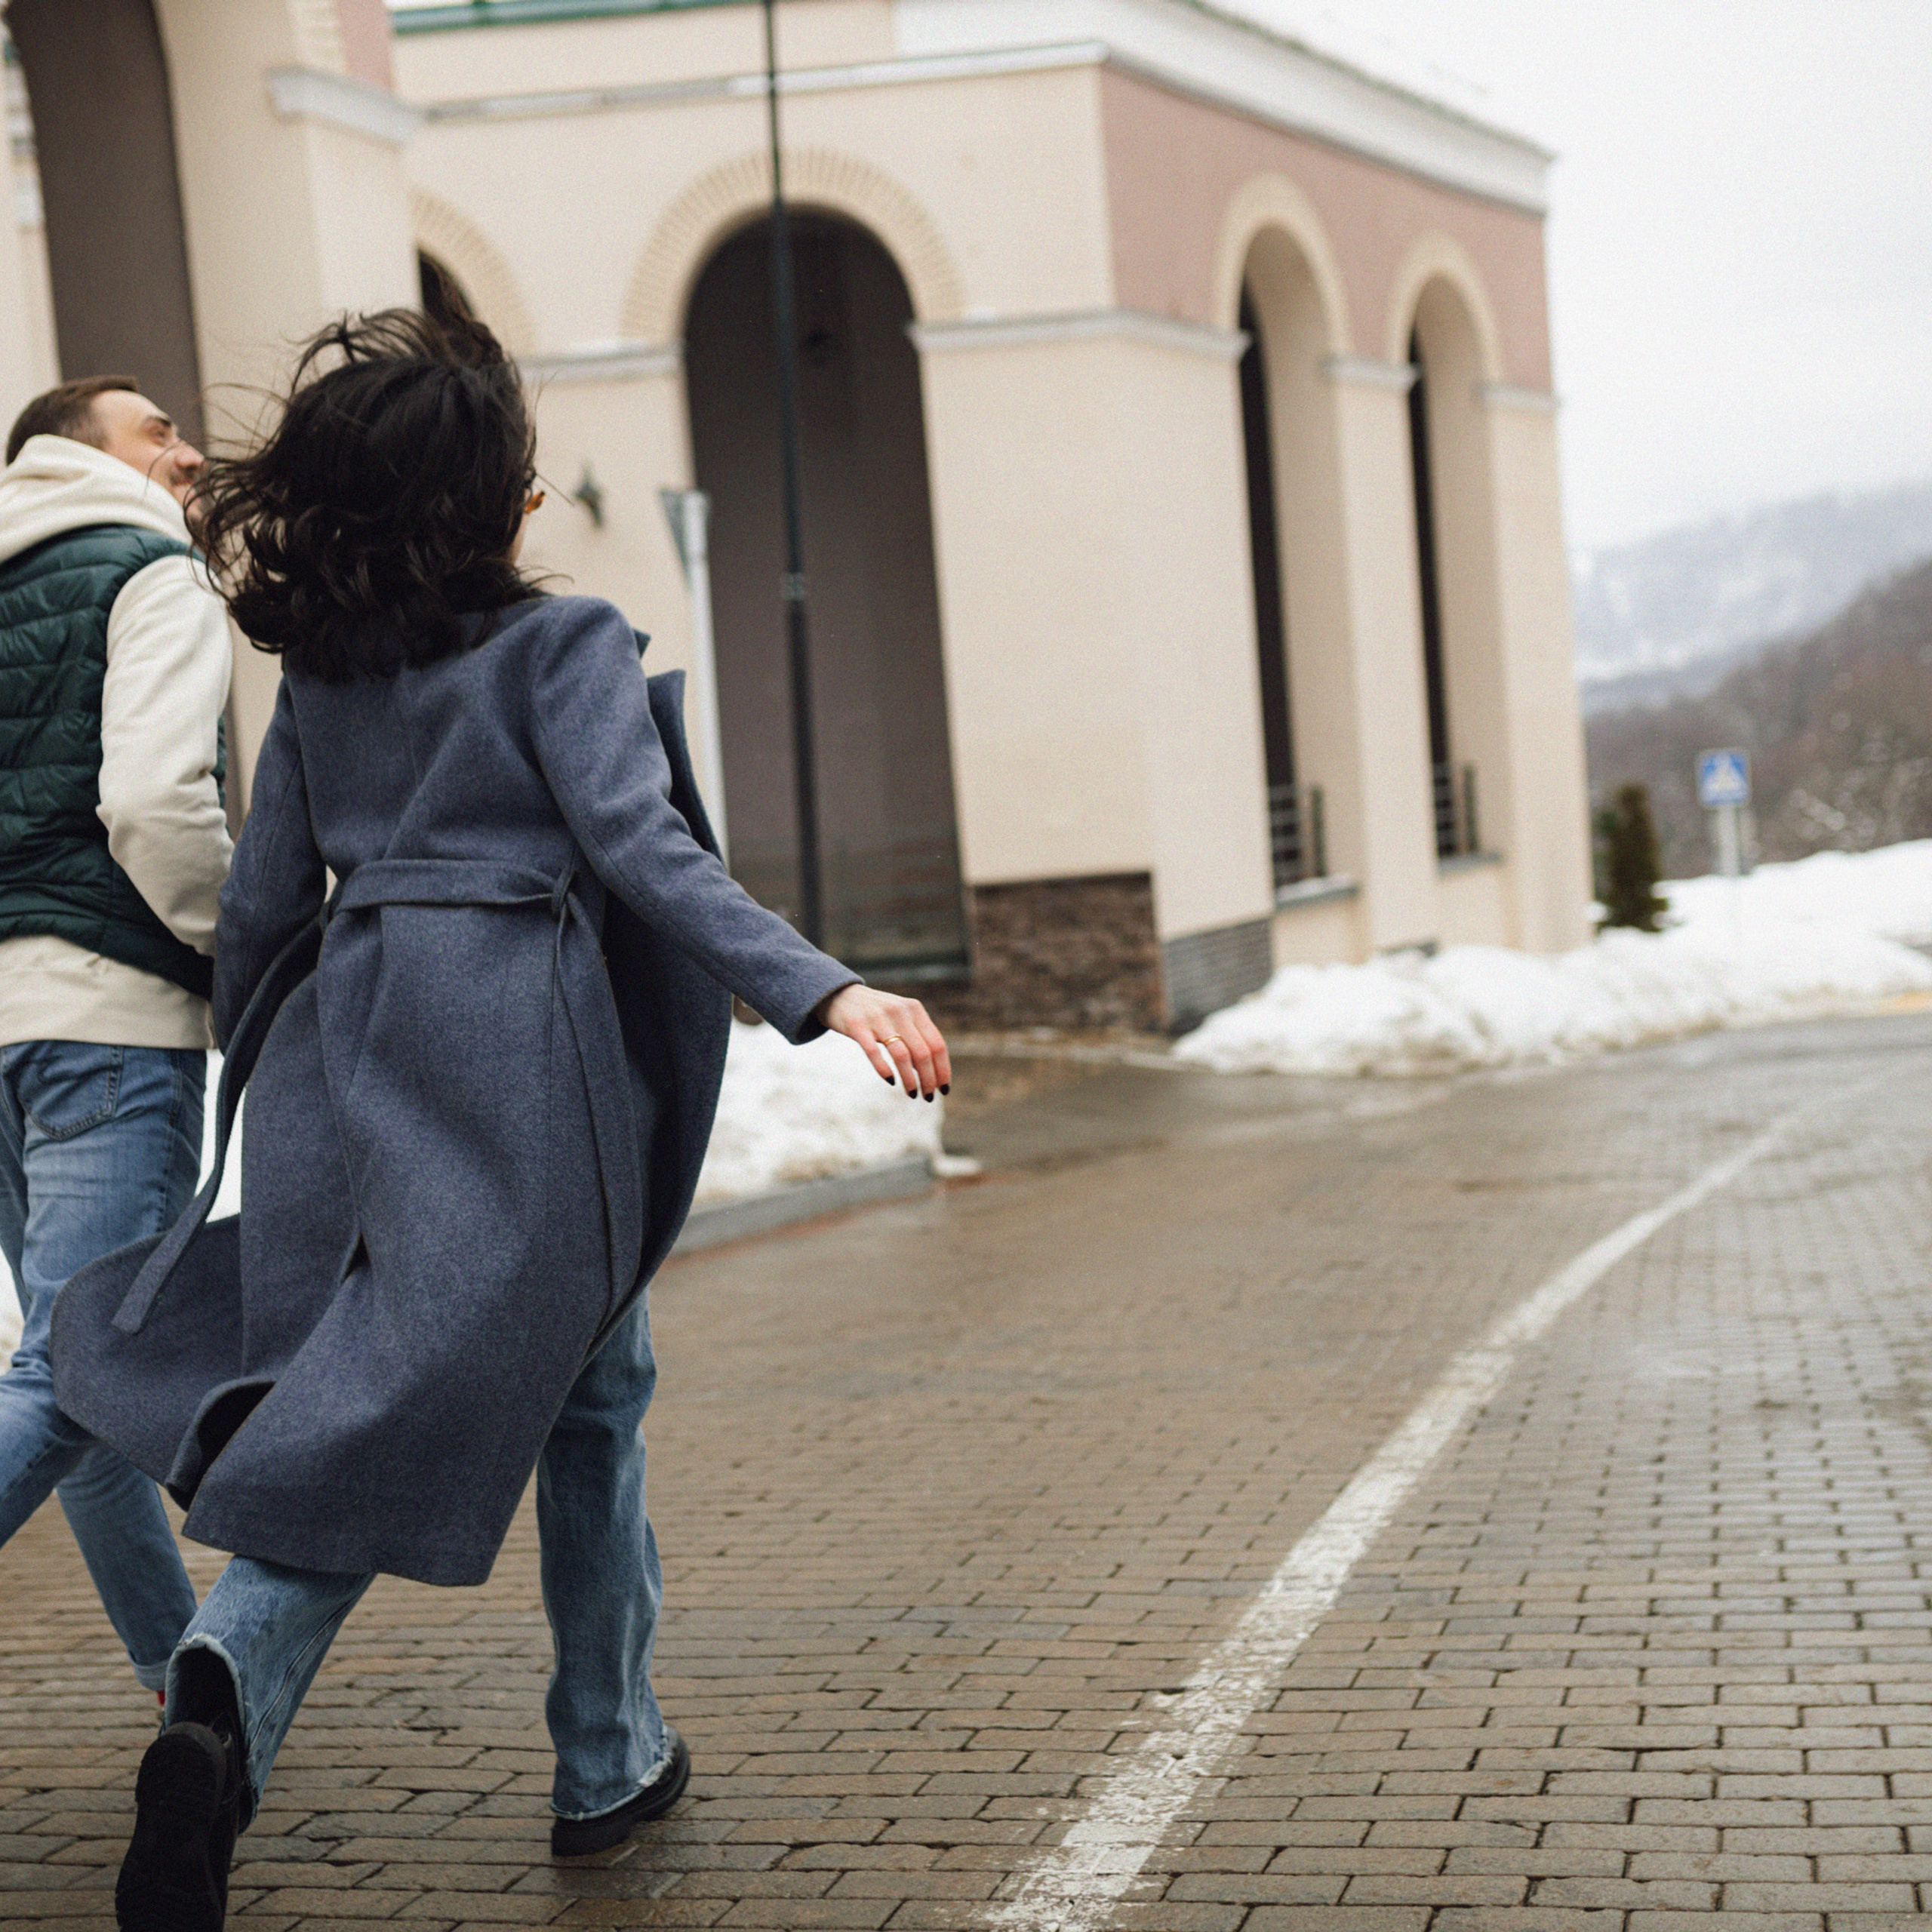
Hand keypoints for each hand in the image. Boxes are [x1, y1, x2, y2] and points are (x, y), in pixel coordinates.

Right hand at [816, 985, 950, 1100]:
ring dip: (910, 1080)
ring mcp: (877, 1018)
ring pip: (902, 1055)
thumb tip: (929, 1072)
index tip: (944, 1089)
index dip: (943, 1069)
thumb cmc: (876, 1012)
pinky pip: (874, 1053)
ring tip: (913, 1094)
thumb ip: (916, 1038)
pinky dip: (884, 1070)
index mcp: (915, 1009)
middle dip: (929, 1079)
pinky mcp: (857, 1026)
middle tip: (928, 1097)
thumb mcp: (900, 1017)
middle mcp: (899, 1012)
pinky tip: (891, 1081)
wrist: (839, 994)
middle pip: (923, 1052)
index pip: (937, 1044)